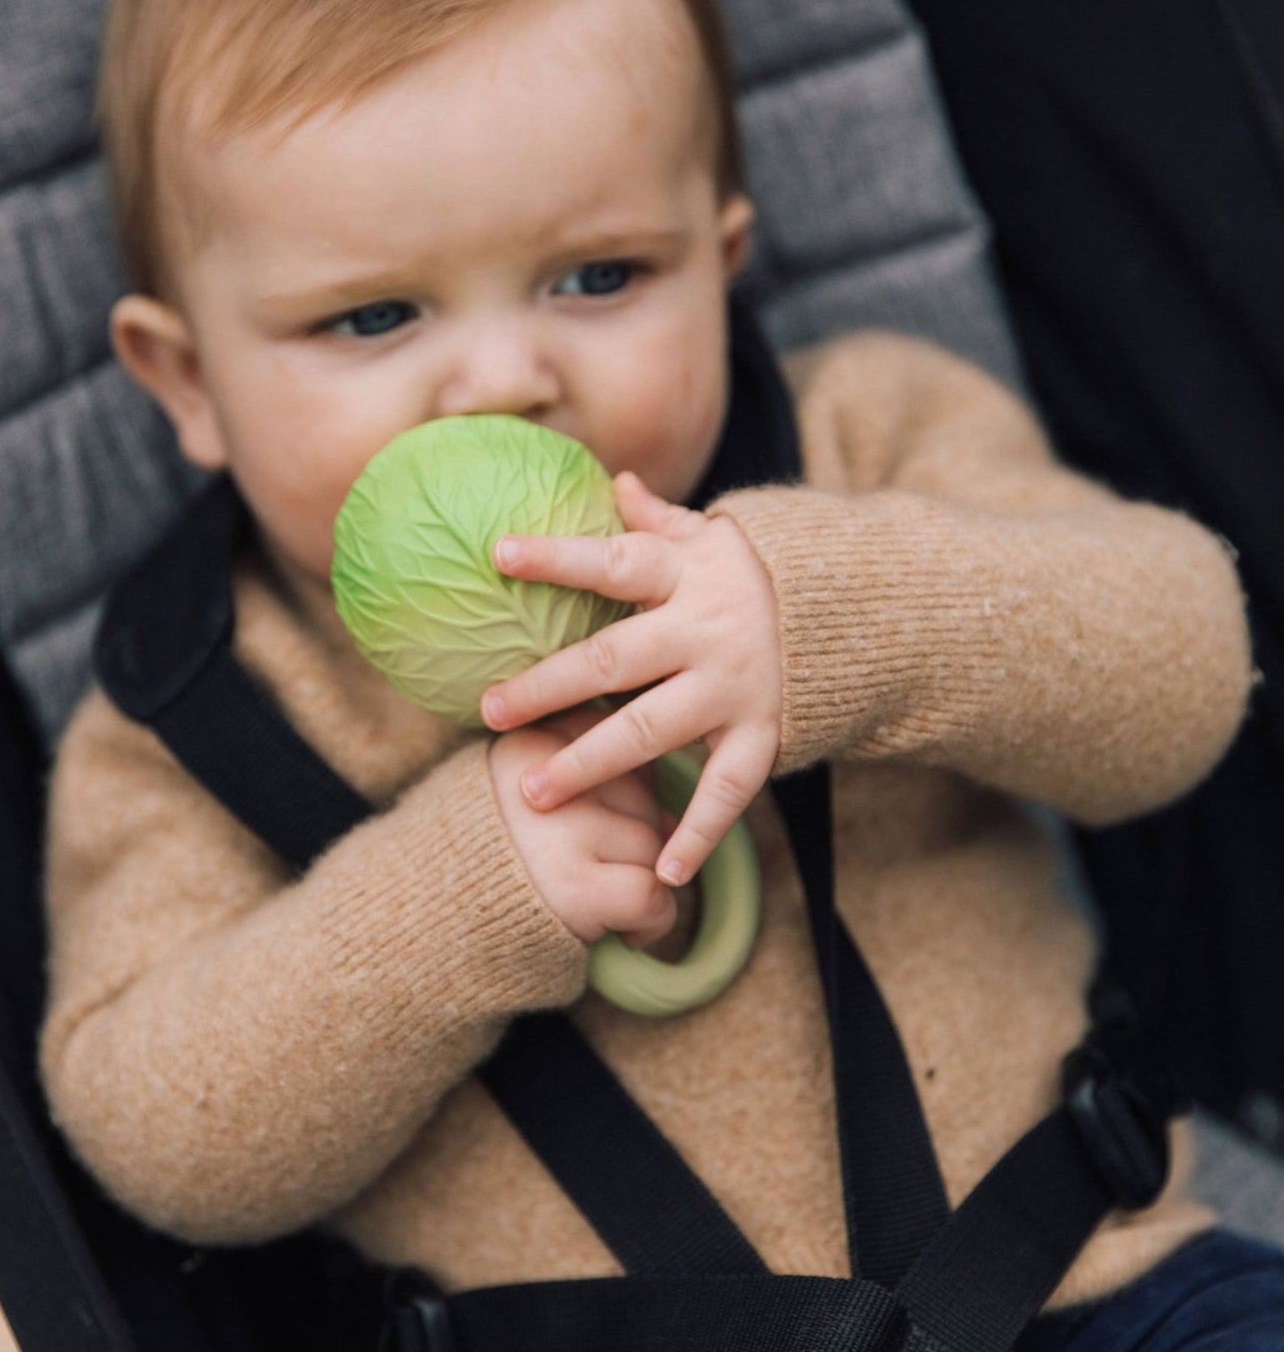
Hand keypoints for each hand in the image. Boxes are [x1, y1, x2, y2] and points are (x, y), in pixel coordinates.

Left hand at [481, 471, 782, 886]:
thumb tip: (612, 479)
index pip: (612, 562)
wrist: (862, 610)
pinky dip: (699, 833)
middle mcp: (706, 630)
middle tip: (488, 710)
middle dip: (547, 687)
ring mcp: (735, 686)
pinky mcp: (764, 733)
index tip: (497, 554)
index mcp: (687, 573)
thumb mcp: (715, 537)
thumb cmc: (759, 572)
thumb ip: (660, 519)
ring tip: (531, 789)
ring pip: (652, 730)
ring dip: (590, 762)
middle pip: (613, 659)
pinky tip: (664, 871)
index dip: (556, 557)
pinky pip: (729, 791)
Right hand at [489, 706, 679, 949]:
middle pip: (641, 791)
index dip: (617, 786)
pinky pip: (650, 892)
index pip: (614, 739)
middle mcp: (541, 776)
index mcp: (528, 738)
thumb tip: (674, 816)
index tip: (589, 816)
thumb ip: (596, 778)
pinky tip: (625, 931)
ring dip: (643, 879)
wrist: (431, 927)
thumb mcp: (528, 792)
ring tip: (604, 900)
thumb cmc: (500, 860)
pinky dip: (653, 921)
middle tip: (597, 869)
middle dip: (634, 836)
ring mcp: (558, 831)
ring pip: (650, 842)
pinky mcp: (572, 887)